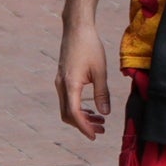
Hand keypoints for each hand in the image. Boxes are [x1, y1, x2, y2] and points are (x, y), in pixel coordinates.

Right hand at [56, 23, 113, 138]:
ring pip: (67, 108)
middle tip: (101, 130)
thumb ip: (102, 93)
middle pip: (68, 115)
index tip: (94, 136)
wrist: (76, 29)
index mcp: (70, 85)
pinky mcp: (63, 79)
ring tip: (100, 121)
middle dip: (84, 125)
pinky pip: (68, 100)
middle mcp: (61, 86)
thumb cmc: (90, 46)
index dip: (84, 127)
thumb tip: (105, 113)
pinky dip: (79, 107)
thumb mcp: (100, 70)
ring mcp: (60, 83)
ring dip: (82, 117)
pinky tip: (92, 109)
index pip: (74, 113)